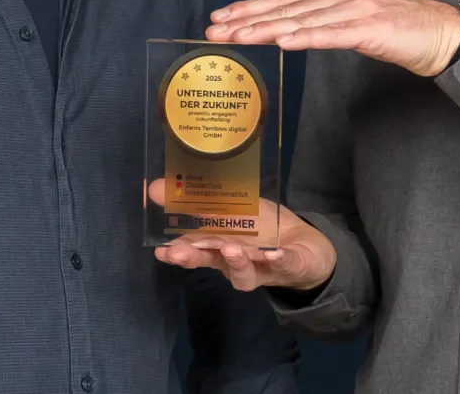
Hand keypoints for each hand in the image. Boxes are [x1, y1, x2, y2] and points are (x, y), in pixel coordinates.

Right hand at [147, 179, 335, 291]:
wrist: (304, 246)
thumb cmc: (263, 227)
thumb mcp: (232, 207)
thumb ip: (199, 200)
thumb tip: (154, 185)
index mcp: (218, 247)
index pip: (193, 249)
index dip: (175, 251)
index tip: (159, 250)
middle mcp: (234, 262)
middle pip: (211, 263)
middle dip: (195, 258)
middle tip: (178, 252)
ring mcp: (260, 267)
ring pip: (243, 272)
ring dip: (236, 261)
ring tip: (230, 248)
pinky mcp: (287, 266)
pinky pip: (282, 265)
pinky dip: (277, 260)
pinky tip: (273, 254)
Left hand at [207, 0, 459, 75]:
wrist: (442, 33)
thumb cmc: (398, 25)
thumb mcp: (353, 8)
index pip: (283, 0)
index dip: (250, 8)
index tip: (220, 17)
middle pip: (286, 8)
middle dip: (247, 18)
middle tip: (214, 29)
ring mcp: (356, 10)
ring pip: (303, 21)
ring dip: (267, 29)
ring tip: (239, 36)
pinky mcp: (371, 29)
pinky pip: (332, 35)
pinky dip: (305, 38)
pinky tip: (283, 42)